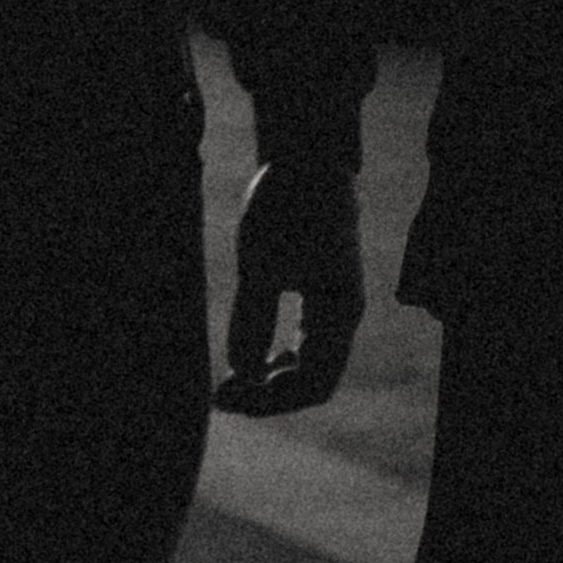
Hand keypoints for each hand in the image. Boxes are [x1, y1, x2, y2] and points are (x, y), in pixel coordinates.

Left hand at [215, 157, 364, 413]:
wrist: (306, 159)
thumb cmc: (285, 207)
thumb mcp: (260, 264)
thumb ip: (253, 321)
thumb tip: (241, 373)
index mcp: (339, 313)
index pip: (313, 385)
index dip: (269, 403)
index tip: (224, 396)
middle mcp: (343, 317)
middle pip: (314, 382)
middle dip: (269, 396)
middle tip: (220, 397)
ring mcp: (334, 306)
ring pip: (311, 365)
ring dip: (273, 381)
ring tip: (231, 382)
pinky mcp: (320, 292)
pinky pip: (306, 344)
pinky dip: (280, 359)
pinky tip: (253, 360)